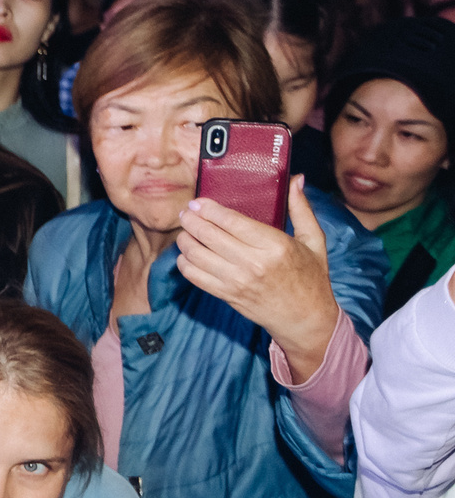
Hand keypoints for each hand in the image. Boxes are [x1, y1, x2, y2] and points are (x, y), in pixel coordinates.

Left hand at [176, 177, 339, 375]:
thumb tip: (296, 179)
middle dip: (191, 220)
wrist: (305, 318)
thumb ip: (301, 208)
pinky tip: (187, 253)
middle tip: (186, 213)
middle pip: (208, 235)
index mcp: (274, 245)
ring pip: (196, 254)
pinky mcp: (226, 295)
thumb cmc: (311, 277)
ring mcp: (236, 281)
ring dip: (185, 239)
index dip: (209, 209)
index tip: (198, 202)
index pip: (231, 221)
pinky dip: (184, 262)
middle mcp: (252, 263)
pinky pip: (194, 276)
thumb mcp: (314, 240)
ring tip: (185, 230)